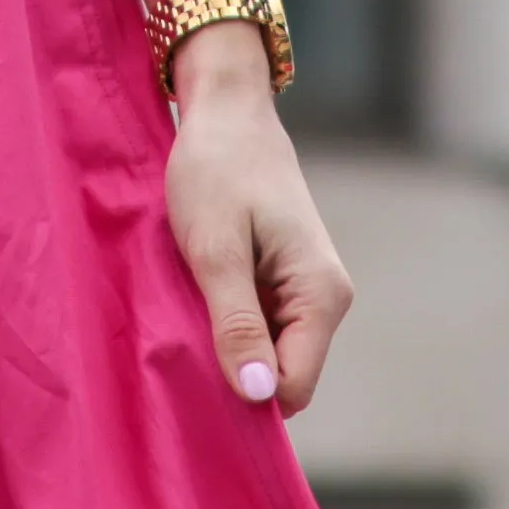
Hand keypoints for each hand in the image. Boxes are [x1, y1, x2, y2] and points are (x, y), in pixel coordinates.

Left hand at [161, 56, 350, 416]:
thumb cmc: (216, 170)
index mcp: (322, 294)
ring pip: (269, 355)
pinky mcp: (285, 282)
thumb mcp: (215, 250)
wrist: (226, 112)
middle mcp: (326, 299)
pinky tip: (197, 300)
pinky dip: (228, 326)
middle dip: (236, 374)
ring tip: (187, 311)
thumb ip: (238, 324)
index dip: (246, 396)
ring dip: (228, 348)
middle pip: (283, 377)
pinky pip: (261, 329)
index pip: (293, 388)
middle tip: (181, 340)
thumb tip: (259, 396)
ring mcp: (308, 291)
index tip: (194, 376)